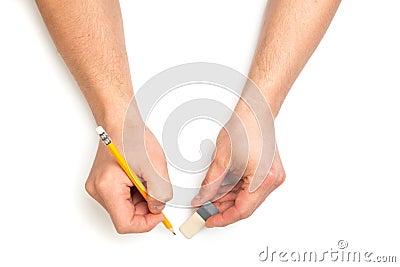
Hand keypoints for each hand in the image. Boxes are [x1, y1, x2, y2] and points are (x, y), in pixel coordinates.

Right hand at [85, 118, 171, 233]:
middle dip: (145, 207)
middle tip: (155, 188)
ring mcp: (99, 187)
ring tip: (146, 177)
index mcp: (107, 187)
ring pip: (125, 208)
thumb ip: (160, 193)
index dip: (146, 223)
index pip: (125, 224)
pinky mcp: (103, 183)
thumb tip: (158, 208)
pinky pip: (122, 198)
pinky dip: (136, 192)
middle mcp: (98, 190)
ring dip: (141, 198)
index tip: (159, 214)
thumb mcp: (155, 167)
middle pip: (125, 216)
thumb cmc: (132, 137)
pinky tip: (139, 177)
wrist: (121, 121)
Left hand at [192, 100, 284, 226]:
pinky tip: (221, 189)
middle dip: (223, 208)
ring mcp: (272, 177)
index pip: (242, 210)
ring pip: (247, 198)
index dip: (222, 218)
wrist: (255, 111)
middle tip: (204, 209)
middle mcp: (272, 180)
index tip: (208, 220)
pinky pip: (250, 189)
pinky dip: (235, 191)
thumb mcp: (222, 159)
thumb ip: (210, 184)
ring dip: (228, 200)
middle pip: (245, 206)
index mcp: (264, 179)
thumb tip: (202, 199)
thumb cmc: (245, 127)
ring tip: (209, 197)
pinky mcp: (269, 173)